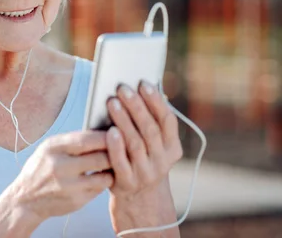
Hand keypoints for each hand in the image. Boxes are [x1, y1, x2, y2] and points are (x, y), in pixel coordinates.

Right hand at [0, 131, 112, 236]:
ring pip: (104, 175)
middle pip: (100, 157)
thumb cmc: (40, 169)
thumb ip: (72, 141)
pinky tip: (101, 176)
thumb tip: (101, 130)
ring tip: (112, 162)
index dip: (105, 135)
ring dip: (111, 169)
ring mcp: (69, 186)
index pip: (87, 139)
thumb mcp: (49, 148)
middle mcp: (60, 167)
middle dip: (114, 152)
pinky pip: (100, 188)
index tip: (116, 132)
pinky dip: (104, 181)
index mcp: (53, 148)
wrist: (25, 200)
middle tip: (121, 148)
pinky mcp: (77, 201)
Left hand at [105, 81, 182, 235]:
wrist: (138, 198)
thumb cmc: (142, 159)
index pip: (167, 121)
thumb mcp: (154, 145)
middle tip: (122, 88)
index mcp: (172, 148)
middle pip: (150, 129)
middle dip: (136, 106)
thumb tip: (144, 89)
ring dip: (124, 120)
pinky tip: (109, 130)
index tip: (144, 83)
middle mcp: (162, 161)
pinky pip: (121, 162)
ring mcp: (145, 173)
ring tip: (112, 102)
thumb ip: (151, 121)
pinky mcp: (127, 183)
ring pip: (135, 143)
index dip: (156, 101)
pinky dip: (115, 146)